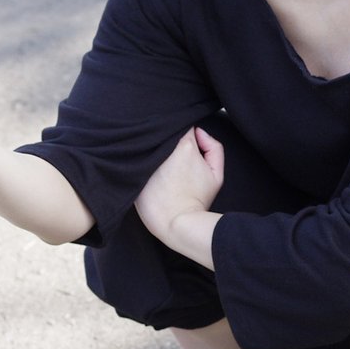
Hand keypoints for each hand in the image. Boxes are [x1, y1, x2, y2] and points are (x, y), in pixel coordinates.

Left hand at [135, 127, 224, 241]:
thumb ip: (214, 147)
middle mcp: (162, 149)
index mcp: (183, 146)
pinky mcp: (132, 171)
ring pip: (149, 145)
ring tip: (161, 164)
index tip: (186, 143)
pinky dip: (141, 161)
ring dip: (154, 150)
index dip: (185, 133)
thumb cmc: (198, 200)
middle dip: (168, 140)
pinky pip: (136, 159)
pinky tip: (149, 172)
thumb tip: (200, 133)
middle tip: (173, 154)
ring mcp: (146, 159)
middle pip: (163, 134)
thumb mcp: (216, 174)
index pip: (181, 125)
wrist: (177, 224)